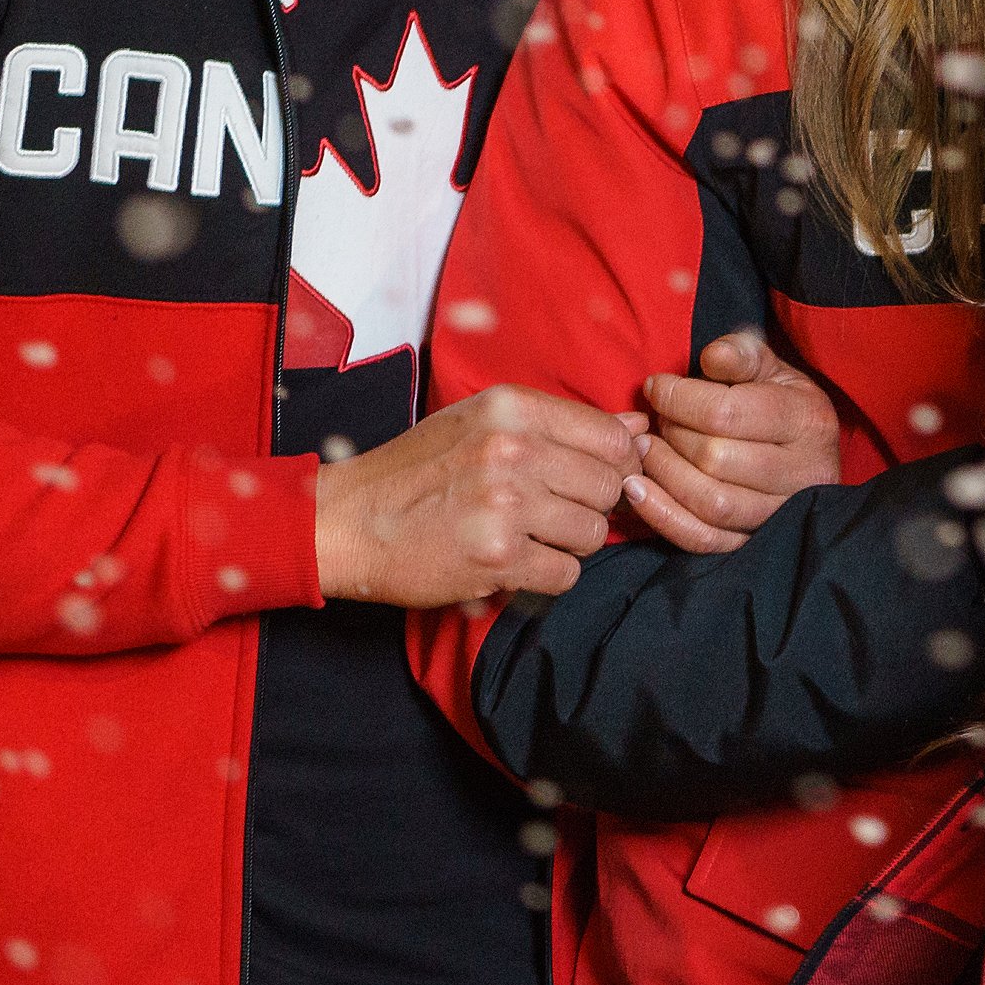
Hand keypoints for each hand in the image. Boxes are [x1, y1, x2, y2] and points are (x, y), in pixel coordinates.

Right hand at [314, 384, 645, 606]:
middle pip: (609, 486)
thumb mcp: (482, 422)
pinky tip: (517, 563)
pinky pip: (566, 573)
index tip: (593, 479)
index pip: (612, 436)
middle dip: (593, 506)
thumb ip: (561, 424)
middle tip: (556, 514)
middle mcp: (513, 450)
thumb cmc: (417, 469)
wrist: (345, 520)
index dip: (615, 464)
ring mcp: (506, 504)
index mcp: (513, 409)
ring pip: (593, 531)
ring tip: (532, 537)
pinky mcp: (497, 557)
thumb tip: (640, 429)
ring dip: (571, 542)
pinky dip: (549, 575)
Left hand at [627, 331, 843, 554]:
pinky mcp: (753, 541)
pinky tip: (636, 490)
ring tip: (643, 449)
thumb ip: (742, 354)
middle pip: (715, 458)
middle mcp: (803, 472)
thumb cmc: (780, 403)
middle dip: (671, 434)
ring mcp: (779, 513)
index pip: (728, 413)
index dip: (679, 398)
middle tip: (655, 419)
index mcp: (808, 421)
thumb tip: (712, 356)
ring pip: (710, 502)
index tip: (656, 387)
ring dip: (663, 474)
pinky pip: (702, 538)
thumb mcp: (771, 369)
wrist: (806, 456)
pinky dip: (662, 516)